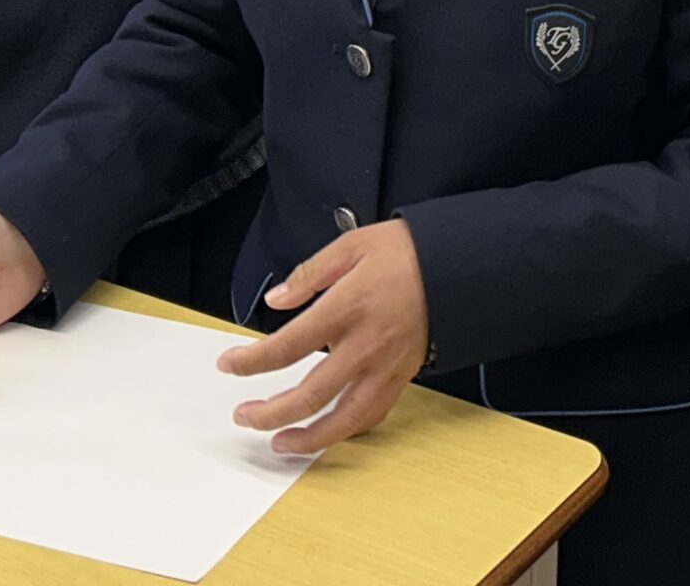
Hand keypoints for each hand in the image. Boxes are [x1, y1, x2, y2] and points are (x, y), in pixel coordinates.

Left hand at [217, 218, 430, 455]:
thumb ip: (309, 274)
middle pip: (309, 395)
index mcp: (347, 308)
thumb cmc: (408, 252)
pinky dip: (347, 431)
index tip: (231, 365)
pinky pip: (373, 416)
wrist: (458, 266)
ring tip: (281, 443)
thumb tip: (277, 299)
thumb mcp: (353, 246)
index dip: (252, 362)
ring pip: (343, 420)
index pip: (287, 347)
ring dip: (307, 438)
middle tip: (245, 416)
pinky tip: (330, 433)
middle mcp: (365, 345)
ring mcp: (386, 367)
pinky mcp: (402, 377)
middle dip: (270, 413)